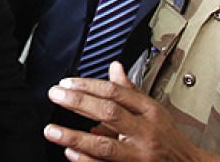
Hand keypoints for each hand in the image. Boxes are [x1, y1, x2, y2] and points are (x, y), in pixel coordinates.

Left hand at [44, 62, 219, 161]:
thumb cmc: (167, 137)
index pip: (117, 93)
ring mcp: (138, 155)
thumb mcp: (153, 110)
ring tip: (52, 131)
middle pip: (110, 113)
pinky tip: (70, 153)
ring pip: (105, 146)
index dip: (89, 85)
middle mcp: (145, 132)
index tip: (67, 83)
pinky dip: (86, 160)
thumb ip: (130, 90)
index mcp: (150, 112)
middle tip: (55, 95)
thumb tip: (114, 67)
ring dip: (75, 138)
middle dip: (79, 103)